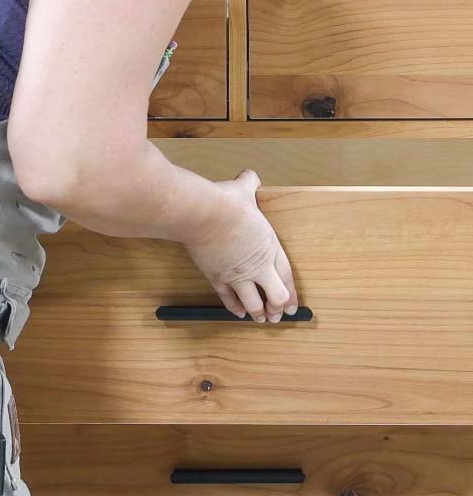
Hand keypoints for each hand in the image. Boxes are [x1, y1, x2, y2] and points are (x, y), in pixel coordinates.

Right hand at [182, 169, 296, 322]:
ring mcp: (237, 274)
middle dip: (278, 308)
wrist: (203, 214)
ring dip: (258, 314)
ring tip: (260, 320)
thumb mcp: (244, 189)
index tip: (293, 304)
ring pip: (254, 303)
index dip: (292, 293)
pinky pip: (229, 298)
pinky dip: (234, 308)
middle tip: (278, 316)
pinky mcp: (218, 277)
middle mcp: (257, 265)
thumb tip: (249, 175)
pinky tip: (238, 313)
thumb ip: (250, 184)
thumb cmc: (226, 203)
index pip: (287, 276)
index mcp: (270, 247)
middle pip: (276, 296)